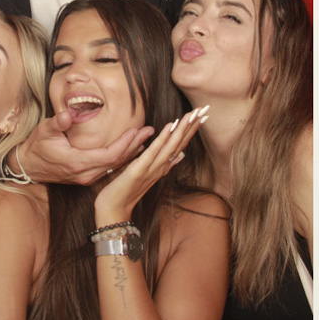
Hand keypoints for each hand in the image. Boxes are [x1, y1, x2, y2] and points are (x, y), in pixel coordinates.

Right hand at [13, 111, 154, 186]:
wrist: (29, 167)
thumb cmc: (37, 147)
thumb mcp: (44, 131)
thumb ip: (57, 123)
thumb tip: (66, 115)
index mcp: (77, 163)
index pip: (109, 155)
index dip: (125, 143)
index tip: (136, 130)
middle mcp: (85, 174)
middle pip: (117, 162)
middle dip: (134, 146)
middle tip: (150, 131)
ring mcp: (86, 177)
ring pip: (115, 166)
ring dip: (131, 152)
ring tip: (145, 138)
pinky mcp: (86, 177)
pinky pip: (110, 168)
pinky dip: (122, 158)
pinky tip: (132, 150)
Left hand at [91, 105, 206, 224]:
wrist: (114, 209)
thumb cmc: (127, 192)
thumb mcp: (148, 175)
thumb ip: (166, 164)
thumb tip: (181, 155)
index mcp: (162, 167)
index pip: (180, 145)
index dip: (191, 130)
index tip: (202, 115)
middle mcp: (160, 168)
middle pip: (179, 144)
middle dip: (192, 127)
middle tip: (204, 110)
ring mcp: (151, 169)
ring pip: (170, 147)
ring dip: (182, 130)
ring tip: (192, 114)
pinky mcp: (139, 170)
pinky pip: (153, 153)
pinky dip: (162, 139)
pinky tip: (171, 126)